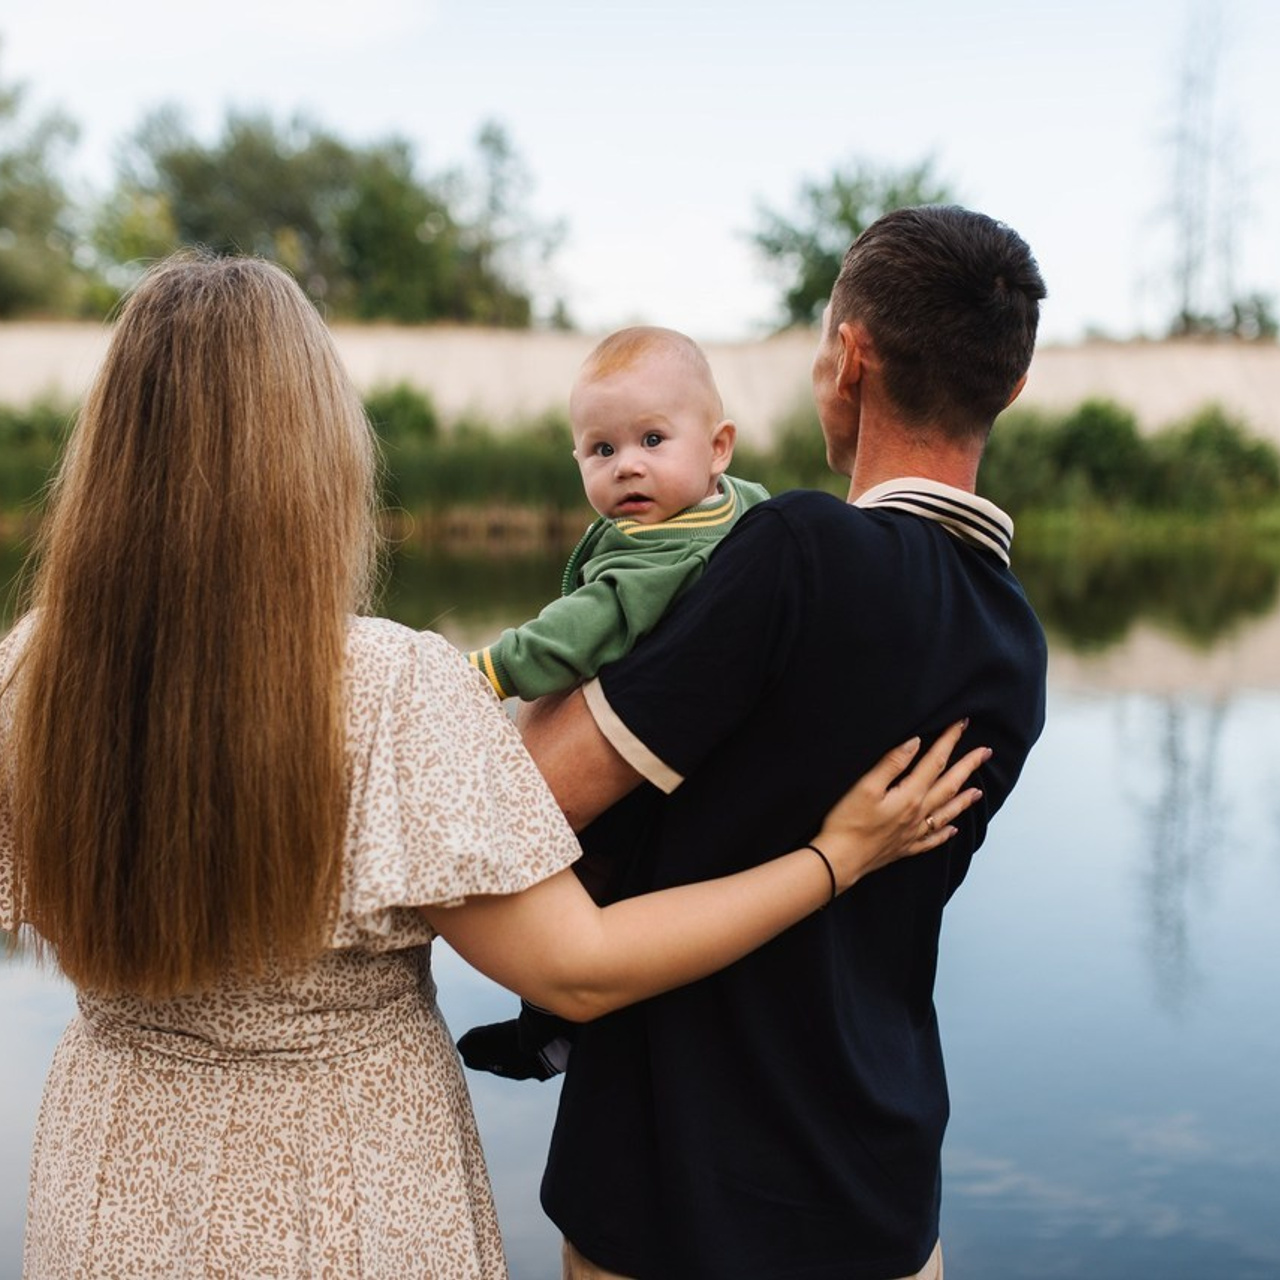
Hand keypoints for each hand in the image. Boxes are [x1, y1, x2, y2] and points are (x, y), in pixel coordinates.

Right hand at [811, 720, 988, 892]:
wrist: (839, 860)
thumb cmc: (847, 822)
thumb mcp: (865, 786)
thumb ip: (891, 763)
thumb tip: (914, 742)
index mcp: (909, 796)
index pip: (935, 762)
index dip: (949, 741)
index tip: (961, 724)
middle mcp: (917, 814)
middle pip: (948, 785)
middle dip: (967, 766)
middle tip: (985, 752)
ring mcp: (912, 833)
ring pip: (946, 812)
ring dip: (963, 799)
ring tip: (978, 791)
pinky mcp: (904, 847)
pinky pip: (932, 840)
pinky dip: (945, 833)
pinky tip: (952, 830)